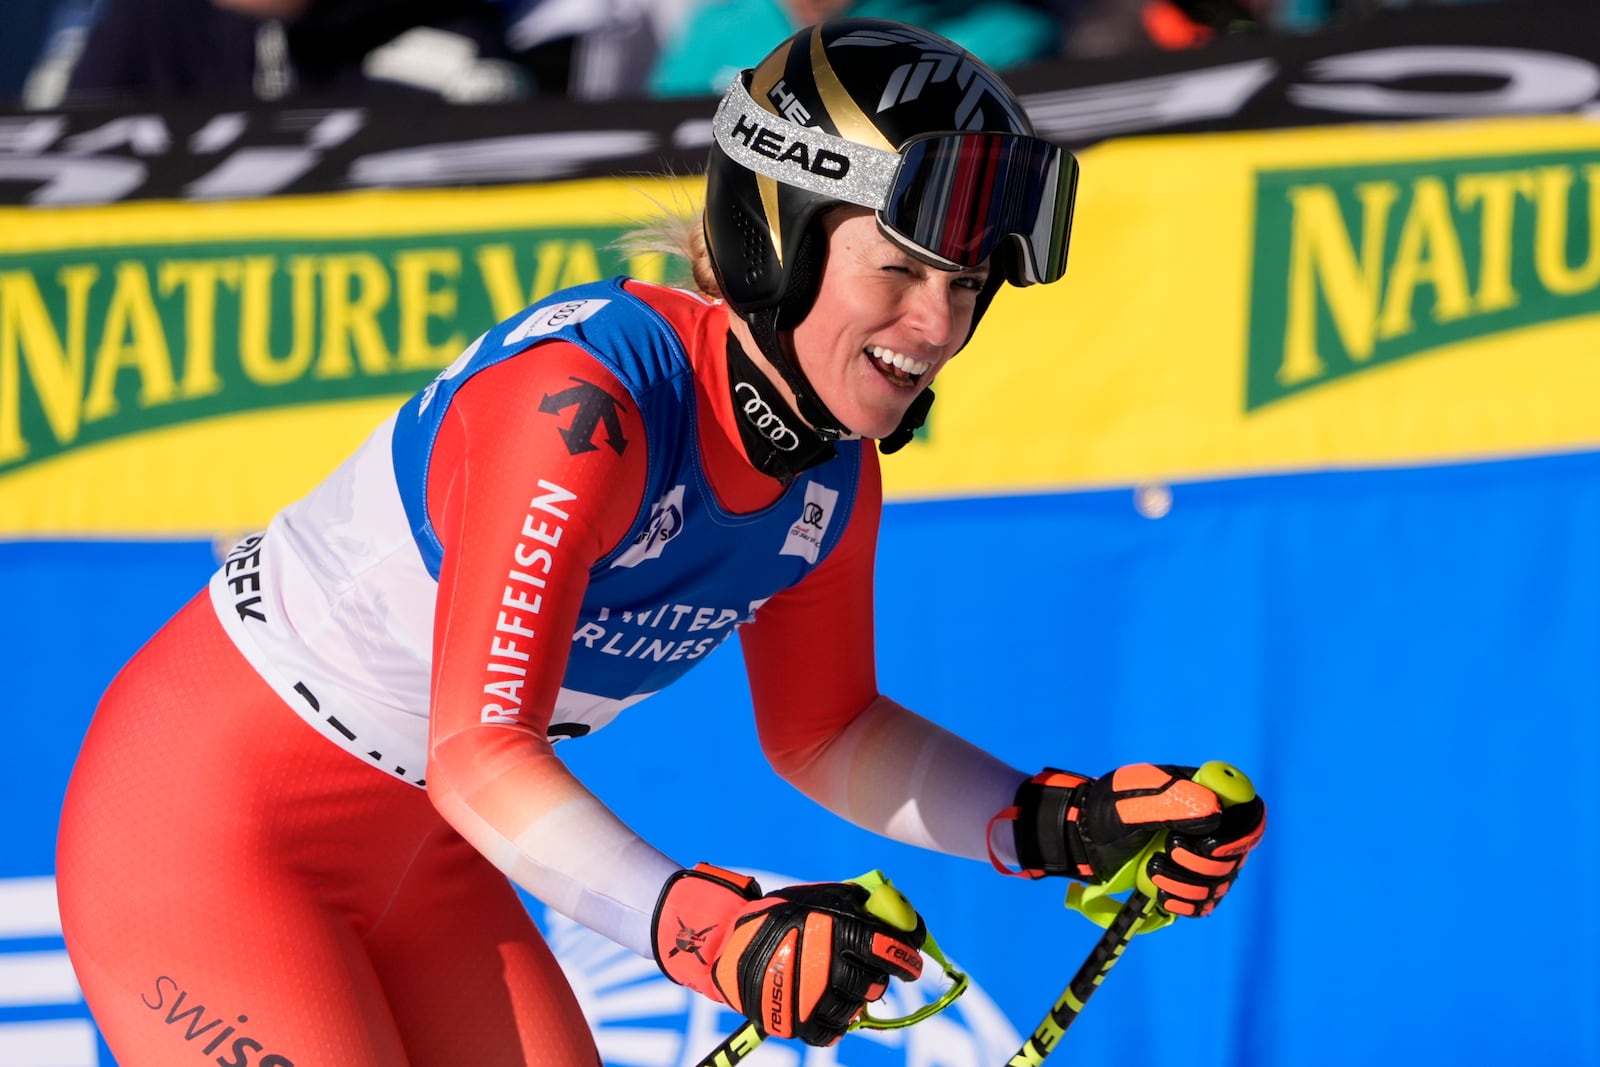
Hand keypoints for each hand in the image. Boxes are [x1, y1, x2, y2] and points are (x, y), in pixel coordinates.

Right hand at [652, 864, 924, 1044]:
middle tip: (870, 970)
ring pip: (856, 1008)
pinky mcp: (794, 1023)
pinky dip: (836, 1021)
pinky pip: (833, 1032)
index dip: (905, 959)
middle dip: (877, 977)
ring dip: (856, 997)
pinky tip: (828, 1003)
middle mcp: (824, 964)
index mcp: (834, 929)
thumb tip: (910, 923)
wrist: (726, 943)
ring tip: (840, 984)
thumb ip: (864, 906)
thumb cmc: (783, 916)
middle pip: (874, 983)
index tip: (910, 965)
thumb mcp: (822, 898)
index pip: (887, 950)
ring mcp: (809, 997)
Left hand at [1004, 763, 1265, 915]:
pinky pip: (1204, 904)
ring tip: (1151, 872)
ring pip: (1220, 884)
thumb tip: (1216, 812)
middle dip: (1202, 862)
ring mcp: (1201, 859)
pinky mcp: (1187, 884)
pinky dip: (1185, 904)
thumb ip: (1171, 802)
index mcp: (1205, 795)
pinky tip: (1160, 896)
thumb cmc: (1106, 810)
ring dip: (1187, 884)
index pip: (1250, 814)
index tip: (1210, 845)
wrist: (1084, 838)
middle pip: (1237, 855)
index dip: (1241, 834)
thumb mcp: (1132, 800)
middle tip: (1165, 850)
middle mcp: (1211, 828)